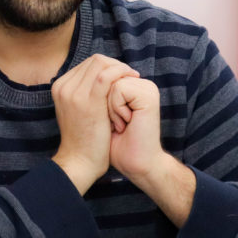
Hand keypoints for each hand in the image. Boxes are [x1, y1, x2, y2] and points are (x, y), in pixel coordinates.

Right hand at [51, 54, 138, 193]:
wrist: (80, 162)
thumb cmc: (84, 140)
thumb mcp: (77, 111)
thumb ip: (84, 93)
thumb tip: (103, 78)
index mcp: (61, 87)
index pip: (89, 64)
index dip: (109, 66)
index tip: (123, 76)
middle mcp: (64, 86)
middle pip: (95, 60)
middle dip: (116, 65)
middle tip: (131, 76)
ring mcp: (74, 93)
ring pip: (101, 64)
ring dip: (120, 69)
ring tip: (133, 79)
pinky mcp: (88, 101)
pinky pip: (107, 75)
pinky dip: (121, 74)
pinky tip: (132, 81)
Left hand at [109, 77, 195, 227]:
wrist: (133, 164)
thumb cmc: (114, 143)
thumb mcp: (102, 111)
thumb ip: (100, 91)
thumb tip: (88, 75)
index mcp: (133, 86)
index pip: (104, 73)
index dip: (99, 95)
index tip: (109, 118)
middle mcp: (142, 84)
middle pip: (106, 74)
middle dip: (103, 100)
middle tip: (115, 122)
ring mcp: (148, 88)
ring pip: (111, 81)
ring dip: (109, 105)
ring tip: (119, 124)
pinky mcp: (149, 95)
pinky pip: (119, 89)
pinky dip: (116, 108)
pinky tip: (125, 123)